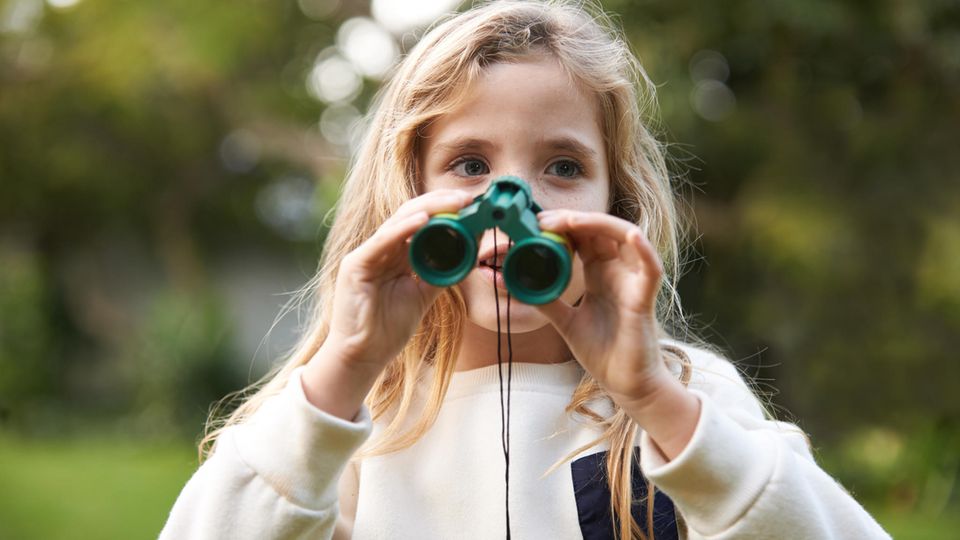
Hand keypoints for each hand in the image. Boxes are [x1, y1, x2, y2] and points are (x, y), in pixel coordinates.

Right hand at [322, 189, 474, 380]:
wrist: (363, 356)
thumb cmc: (388, 328)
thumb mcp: (422, 295)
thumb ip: (440, 274)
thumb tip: (467, 256)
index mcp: (394, 254)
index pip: (419, 223)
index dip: (444, 211)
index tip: (471, 207)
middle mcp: (379, 249)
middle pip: (410, 215)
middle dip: (439, 203)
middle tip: (466, 199)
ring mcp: (366, 255)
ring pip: (396, 222)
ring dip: (426, 210)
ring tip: (452, 204)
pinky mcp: (355, 266)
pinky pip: (381, 242)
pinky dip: (402, 229)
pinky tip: (422, 221)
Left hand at [536, 209, 699, 457]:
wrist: (625, 385)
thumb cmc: (603, 352)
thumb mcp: (565, 322)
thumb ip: (547, 301)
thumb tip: (519, 283)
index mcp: (600, 273)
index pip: (583, 237)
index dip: (562, 225)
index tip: (535, 223)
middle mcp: (618, 271)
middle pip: (601, 230)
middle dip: (574, 219)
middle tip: (544, 219)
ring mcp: (633, 282)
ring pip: (627, 237)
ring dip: (600, 224)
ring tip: (571, 221)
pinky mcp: (645, 298)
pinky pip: (651, 268)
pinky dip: (644, 249)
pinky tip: (631, 236)